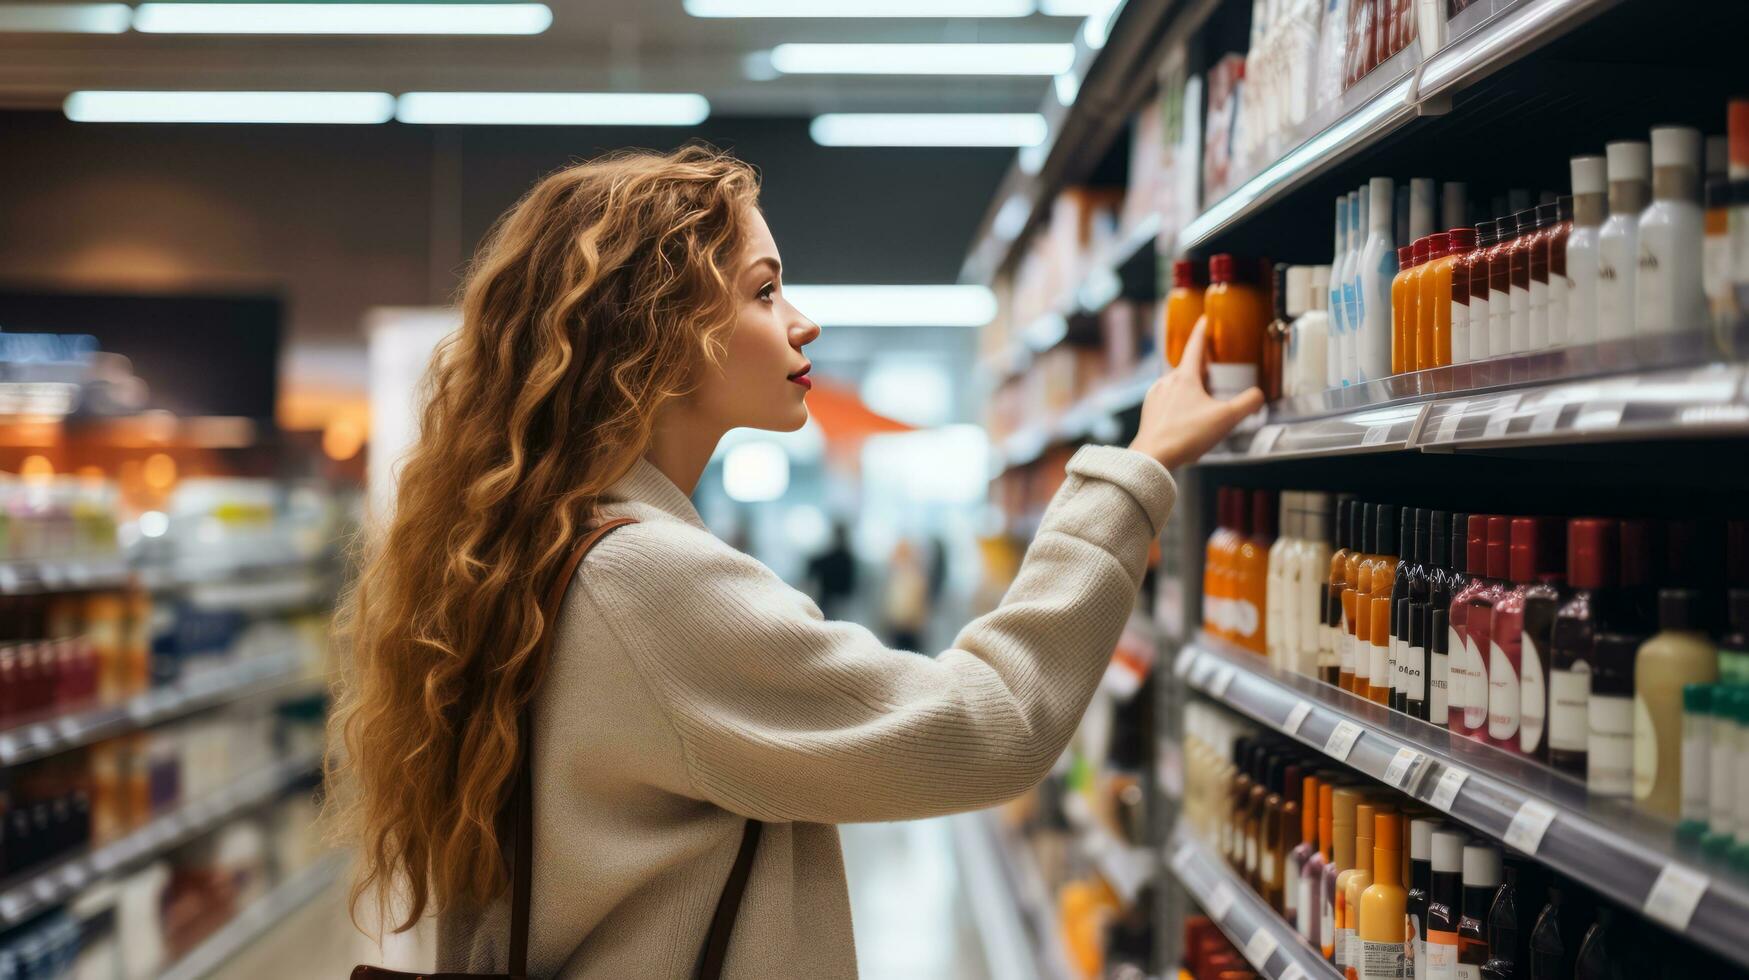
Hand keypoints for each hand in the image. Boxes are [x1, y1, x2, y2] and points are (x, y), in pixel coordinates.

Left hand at [1127, 318, 1263, 468]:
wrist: (1152, 457)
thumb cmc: (1186, 435)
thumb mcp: (1226, 418)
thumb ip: (1248, 404)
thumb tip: (1259, 395)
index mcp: (1185, 377)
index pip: (1195, 346)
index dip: (1202, 332)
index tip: (1205, 319)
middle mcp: (1166, 382)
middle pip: (1187, 368)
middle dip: (1202, 368)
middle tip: (1214, 372)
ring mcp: (1155, 397)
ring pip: (1177, 385)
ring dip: (1191, 389)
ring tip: (1204, 401)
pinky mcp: (1150, 413)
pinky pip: (1168, 401)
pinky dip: (1180, 404)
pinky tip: (1188, 419)